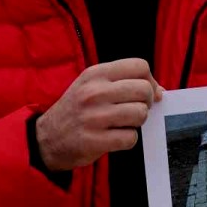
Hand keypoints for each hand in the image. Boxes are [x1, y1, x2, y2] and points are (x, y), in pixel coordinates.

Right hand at [36, 58, 163, 170]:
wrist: (46, 138)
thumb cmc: (77, 109)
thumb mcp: (92, 84)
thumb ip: (124, 82)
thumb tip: (160, 91)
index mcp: (95, 74)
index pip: (139, 66)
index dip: (150, 80)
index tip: (146, 93)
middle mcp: (94, 92)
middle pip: (144, 90)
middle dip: (147, 103)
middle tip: (135, 110)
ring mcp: (94, 117)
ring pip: (140, 114)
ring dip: (137, 122)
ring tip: (123, 124)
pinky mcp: (94, 140)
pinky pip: (131, 138)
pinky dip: (128, 140)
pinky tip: (115, 137)